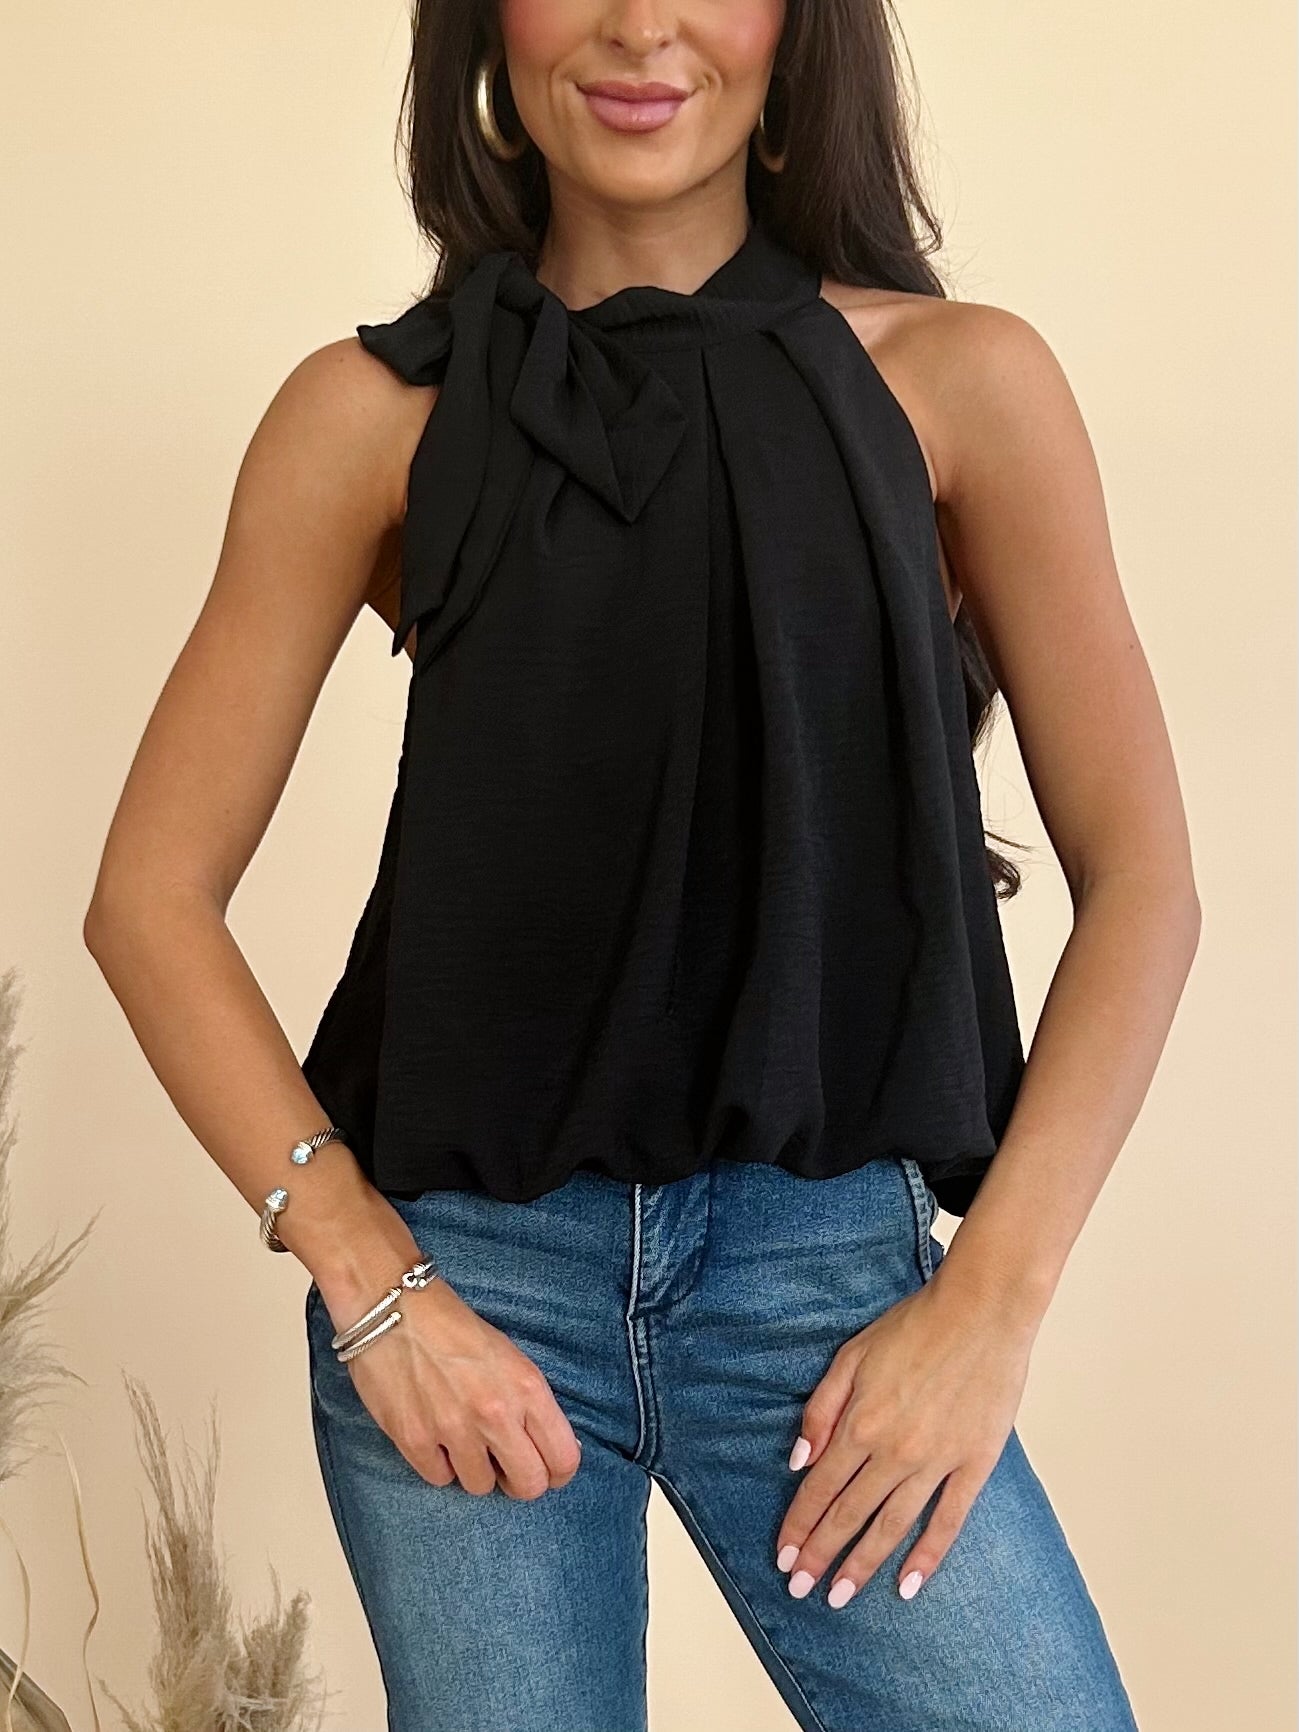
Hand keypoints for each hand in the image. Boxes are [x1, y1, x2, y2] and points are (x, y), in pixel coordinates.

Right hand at [311, 1197, 581, 1500]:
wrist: (392, 1305)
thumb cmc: (453, 1326)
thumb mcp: (509, 1356)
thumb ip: (530, 1403)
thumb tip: (547, 1447)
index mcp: (526, 1387)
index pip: (563, 1459)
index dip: (557, 1472)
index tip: (545, 1469)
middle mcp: (496, 1413)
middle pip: (528, 1486)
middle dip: (519, 1481)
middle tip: (505, 1466)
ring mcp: (454, 1430)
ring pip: (481, 1487)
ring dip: (474, 1469)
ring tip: (461, 1439)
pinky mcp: (414, 1440)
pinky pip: (439, 1479)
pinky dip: (438, 1464)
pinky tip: (433, 1435)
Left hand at [774, 1268, 1039, 1605]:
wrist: (981, 1312)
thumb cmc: (915, 1325)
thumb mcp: (851, 1354)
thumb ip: (821, 1410)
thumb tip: (798, 1461)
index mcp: (860, 1423)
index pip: (819, 1489)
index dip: (799, 1526)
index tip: (783, 1557)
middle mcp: (894, 1451)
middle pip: (849, 1515)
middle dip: (820, 1556)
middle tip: (799, 1589)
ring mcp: (936, 1462)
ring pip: (892, 1527)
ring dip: (863, 1565)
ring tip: (840, 1597)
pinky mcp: (974, 1464)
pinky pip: (948, 1521)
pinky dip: (928, 1557)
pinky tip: (910, 1585)